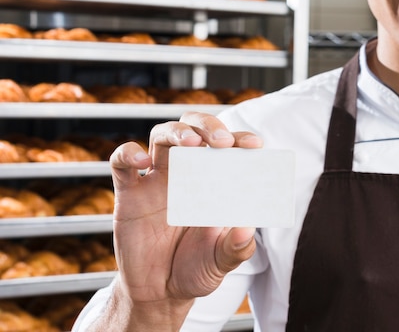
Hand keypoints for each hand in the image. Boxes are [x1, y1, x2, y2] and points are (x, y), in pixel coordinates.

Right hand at [105, 112, 260, 328]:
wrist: (159, 293)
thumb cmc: (196, 270)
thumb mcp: (221, 262)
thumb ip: (236, 248)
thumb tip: (246, 228)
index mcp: (213, 183)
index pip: (227, 149)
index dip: (241, 140)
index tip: (256, 144)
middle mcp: (186, 174)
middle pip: (193, 129)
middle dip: (209, 126)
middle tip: (223, 141)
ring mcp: (156, 181)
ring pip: (161, 136)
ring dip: (177, 132)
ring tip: (192, 143)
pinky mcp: (129, 194)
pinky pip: (121, 163)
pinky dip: (129, 153)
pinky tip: (143, 161)